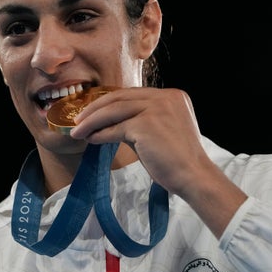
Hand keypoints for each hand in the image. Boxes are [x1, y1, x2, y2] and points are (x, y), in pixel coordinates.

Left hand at [70, 87, 245, 235]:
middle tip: (78, 120)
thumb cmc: (177, 161)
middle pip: (121, 97)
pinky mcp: (146, 124)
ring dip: (92, 121)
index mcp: (172, 96)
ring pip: (114, 110)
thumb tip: (108, 124)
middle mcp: (165, 97)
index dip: (110, 101)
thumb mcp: (160, 132)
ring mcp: (156, 108)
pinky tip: (91, 139)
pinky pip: (116, 128)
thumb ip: (139, 122)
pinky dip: (101, 134)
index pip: (133, 94)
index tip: (93, 111)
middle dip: (95, 108)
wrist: (193, 177)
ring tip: (77, 131)